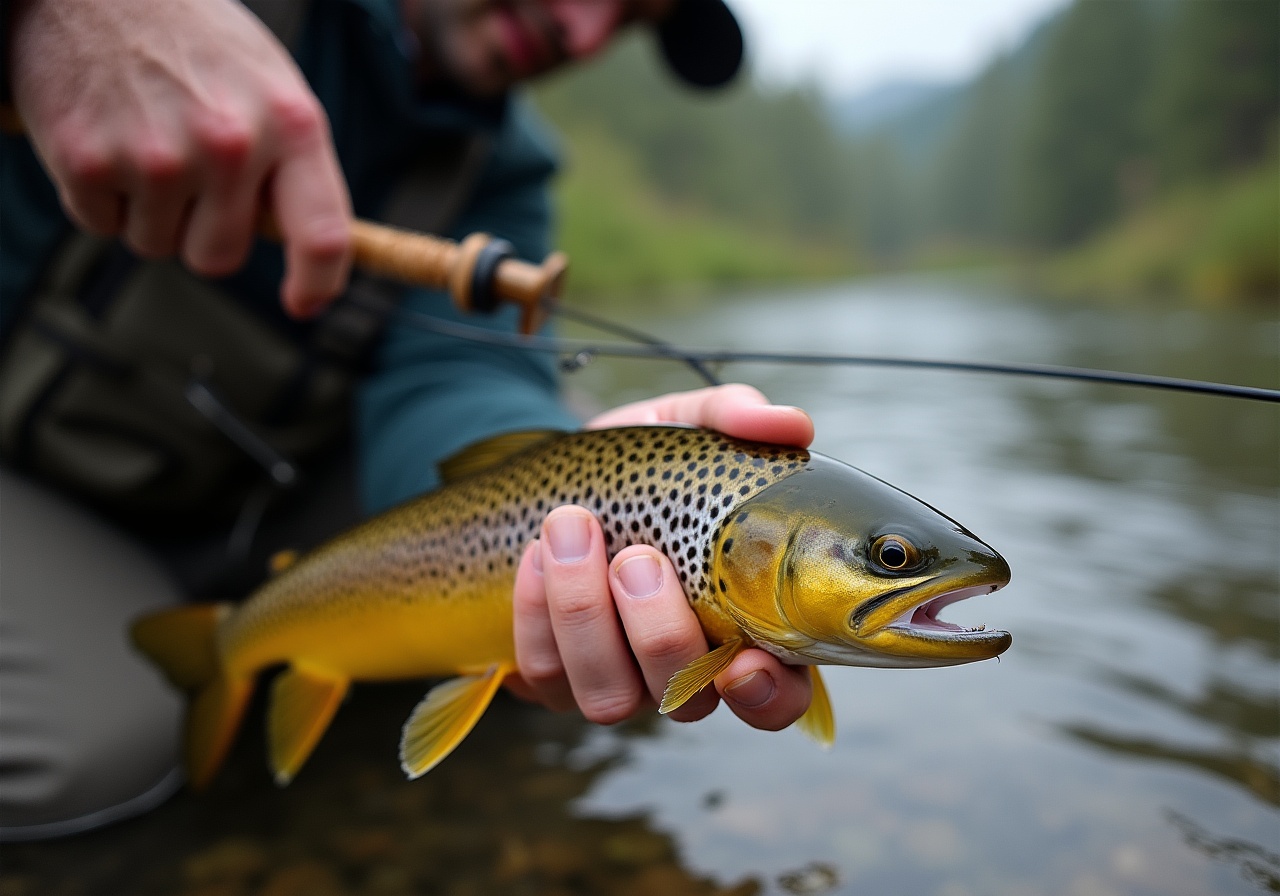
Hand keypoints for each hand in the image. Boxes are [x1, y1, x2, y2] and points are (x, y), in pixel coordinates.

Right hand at [8, 0, 351, 316]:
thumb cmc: (192, 37)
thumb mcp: (269, 86)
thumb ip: (289, 164)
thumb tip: (305, 245)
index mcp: (291, 124)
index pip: (324, 234)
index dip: (317, 283)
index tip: (304, 304)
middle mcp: (231, 144)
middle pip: (219, 257)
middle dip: (199, 233)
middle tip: (184, 172)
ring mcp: (159, 156)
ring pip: (156, 245)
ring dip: (147, 210)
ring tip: (142, 136)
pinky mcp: (88, 161)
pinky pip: (100, 224)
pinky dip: (96, 194)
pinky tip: (102, 133)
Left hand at [507, 384, 815, 730]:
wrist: (562, 474)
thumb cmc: (647, 465)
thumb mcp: (687, 427)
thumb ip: (737, 418)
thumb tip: (790, 425)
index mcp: (741, 625)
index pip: (777, 697)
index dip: (766, 696)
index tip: (742, 661)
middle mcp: (684, 669)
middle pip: (684, 697)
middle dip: (657, 631)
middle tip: (636, 557)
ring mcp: (618, 681)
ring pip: (609, 696)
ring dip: (585, 615)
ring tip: (571, 527)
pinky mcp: (553, 681)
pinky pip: (544, 673)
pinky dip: (536, 613)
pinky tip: (535, 554)